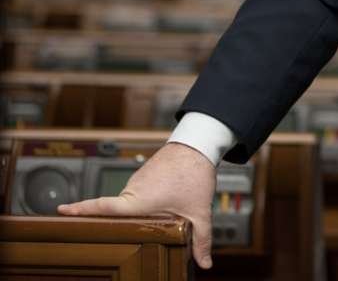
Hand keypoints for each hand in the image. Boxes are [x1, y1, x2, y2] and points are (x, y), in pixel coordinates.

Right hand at [57, 141, 217, 268]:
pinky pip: (139, 193)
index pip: (102, 208)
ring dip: (141, 211)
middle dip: (121, 223)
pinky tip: (162, 203)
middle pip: (118, 212)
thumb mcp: (199, 212)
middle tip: (123, 233)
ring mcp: (135, 181)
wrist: (198, 145)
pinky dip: (147, 200)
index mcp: (137, 202)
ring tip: (158, 215)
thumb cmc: (194, 176)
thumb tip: (204, 264)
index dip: (80, 211)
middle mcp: (131, 191)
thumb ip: (201, 240)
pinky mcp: (142, 175)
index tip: (60, 212)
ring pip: (132, 204)